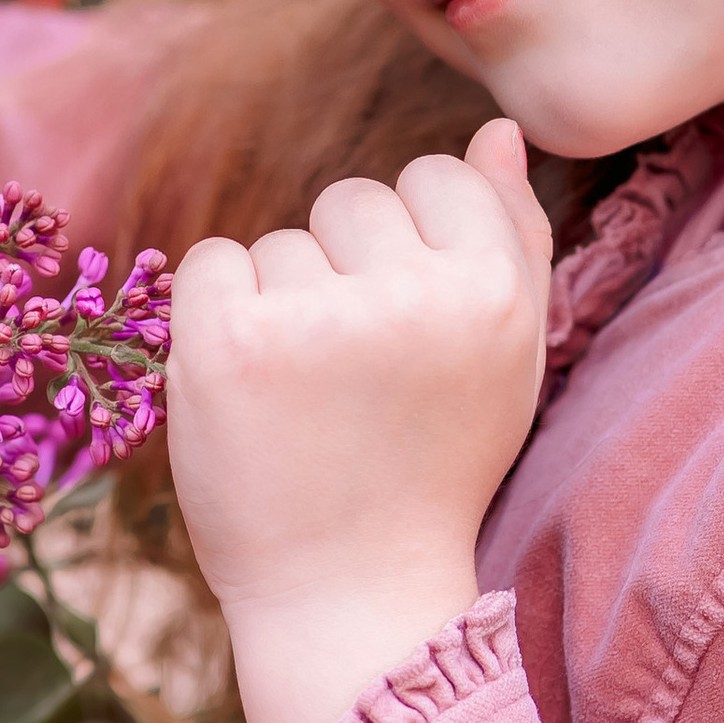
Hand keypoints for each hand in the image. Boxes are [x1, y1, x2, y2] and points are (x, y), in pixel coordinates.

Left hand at [167, 121, 552, 722]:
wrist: (350, 593)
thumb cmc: (433, 465)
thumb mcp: (507, 356)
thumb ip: (512, 235)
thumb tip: (498, 129)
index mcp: (495, 292)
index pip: (437, 175)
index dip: (411, 251)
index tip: (408, 332)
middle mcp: (414, 297)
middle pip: (352, 200)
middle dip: (344, 271)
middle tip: (357, 377)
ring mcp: (316, 319)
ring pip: (281, 241)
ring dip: (282, 304)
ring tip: (310, 399)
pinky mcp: (227, 343)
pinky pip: (211, 261)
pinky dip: (216, 316)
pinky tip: (253, 389)